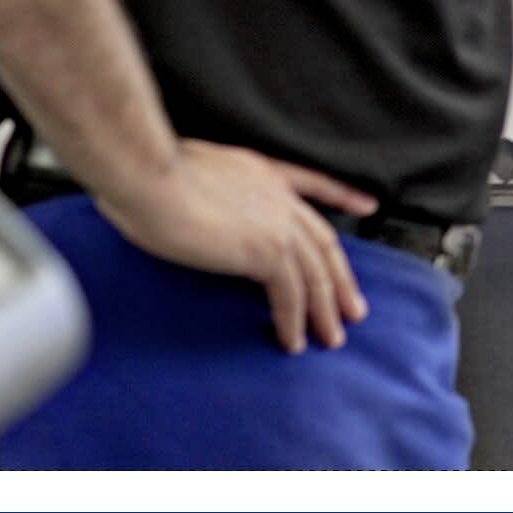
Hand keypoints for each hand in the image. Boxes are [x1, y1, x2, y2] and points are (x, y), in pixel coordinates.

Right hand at [97, 140, 377, 354]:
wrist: (146, 174)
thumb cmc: (145, 172)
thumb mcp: (187, 171)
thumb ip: (207, 189)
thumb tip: (193, 204)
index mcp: (262, 172)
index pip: (313, 184)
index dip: (342, 195)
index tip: (367, 205)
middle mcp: (278, 197)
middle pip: (323, 243)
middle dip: (340, 278)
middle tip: (352, 309)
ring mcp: (277, 224)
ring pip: (315, 274)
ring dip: (325, 310)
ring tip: (331, 338)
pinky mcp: (266, 252)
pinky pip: (291, 294)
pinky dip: (294, 320)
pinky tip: (293, 341)